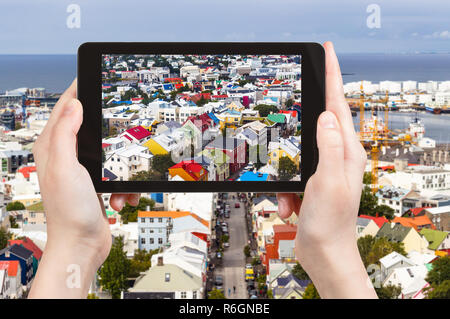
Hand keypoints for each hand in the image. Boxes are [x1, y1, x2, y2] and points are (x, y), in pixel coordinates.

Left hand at [28, 80, 138, 297]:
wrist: (82, 246)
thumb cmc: (69, 211)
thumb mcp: (67, 167)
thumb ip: (66, 134)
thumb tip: (74, 104)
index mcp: (52, 148)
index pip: (65, 109)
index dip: (79, 90)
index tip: (94, 76)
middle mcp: (65, 156)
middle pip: (90, 127)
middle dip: (109, 131)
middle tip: (123, 128)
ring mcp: (81, 171)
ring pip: (109, 152)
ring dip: (121, 167)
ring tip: (120, 185)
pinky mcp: (96, 184)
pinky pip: (117, 174)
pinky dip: (123, 186)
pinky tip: (121, 199)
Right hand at [277, 42, 376, 297]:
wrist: (323, 254)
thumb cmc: (330, 223)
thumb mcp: (327, 181)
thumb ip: (328, 146)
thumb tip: (326, 115)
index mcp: (347, 152)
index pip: (338, 105)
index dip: (332, 76)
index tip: (327, 52)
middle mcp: (338, 157)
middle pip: (317, 125)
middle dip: (299, 125)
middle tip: (292, 118)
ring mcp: (323, 170)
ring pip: (296, 154)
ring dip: (287, 177)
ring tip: (291, 201)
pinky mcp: (310, 183)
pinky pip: (289, 176)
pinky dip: (284, 192)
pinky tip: (289, 208)